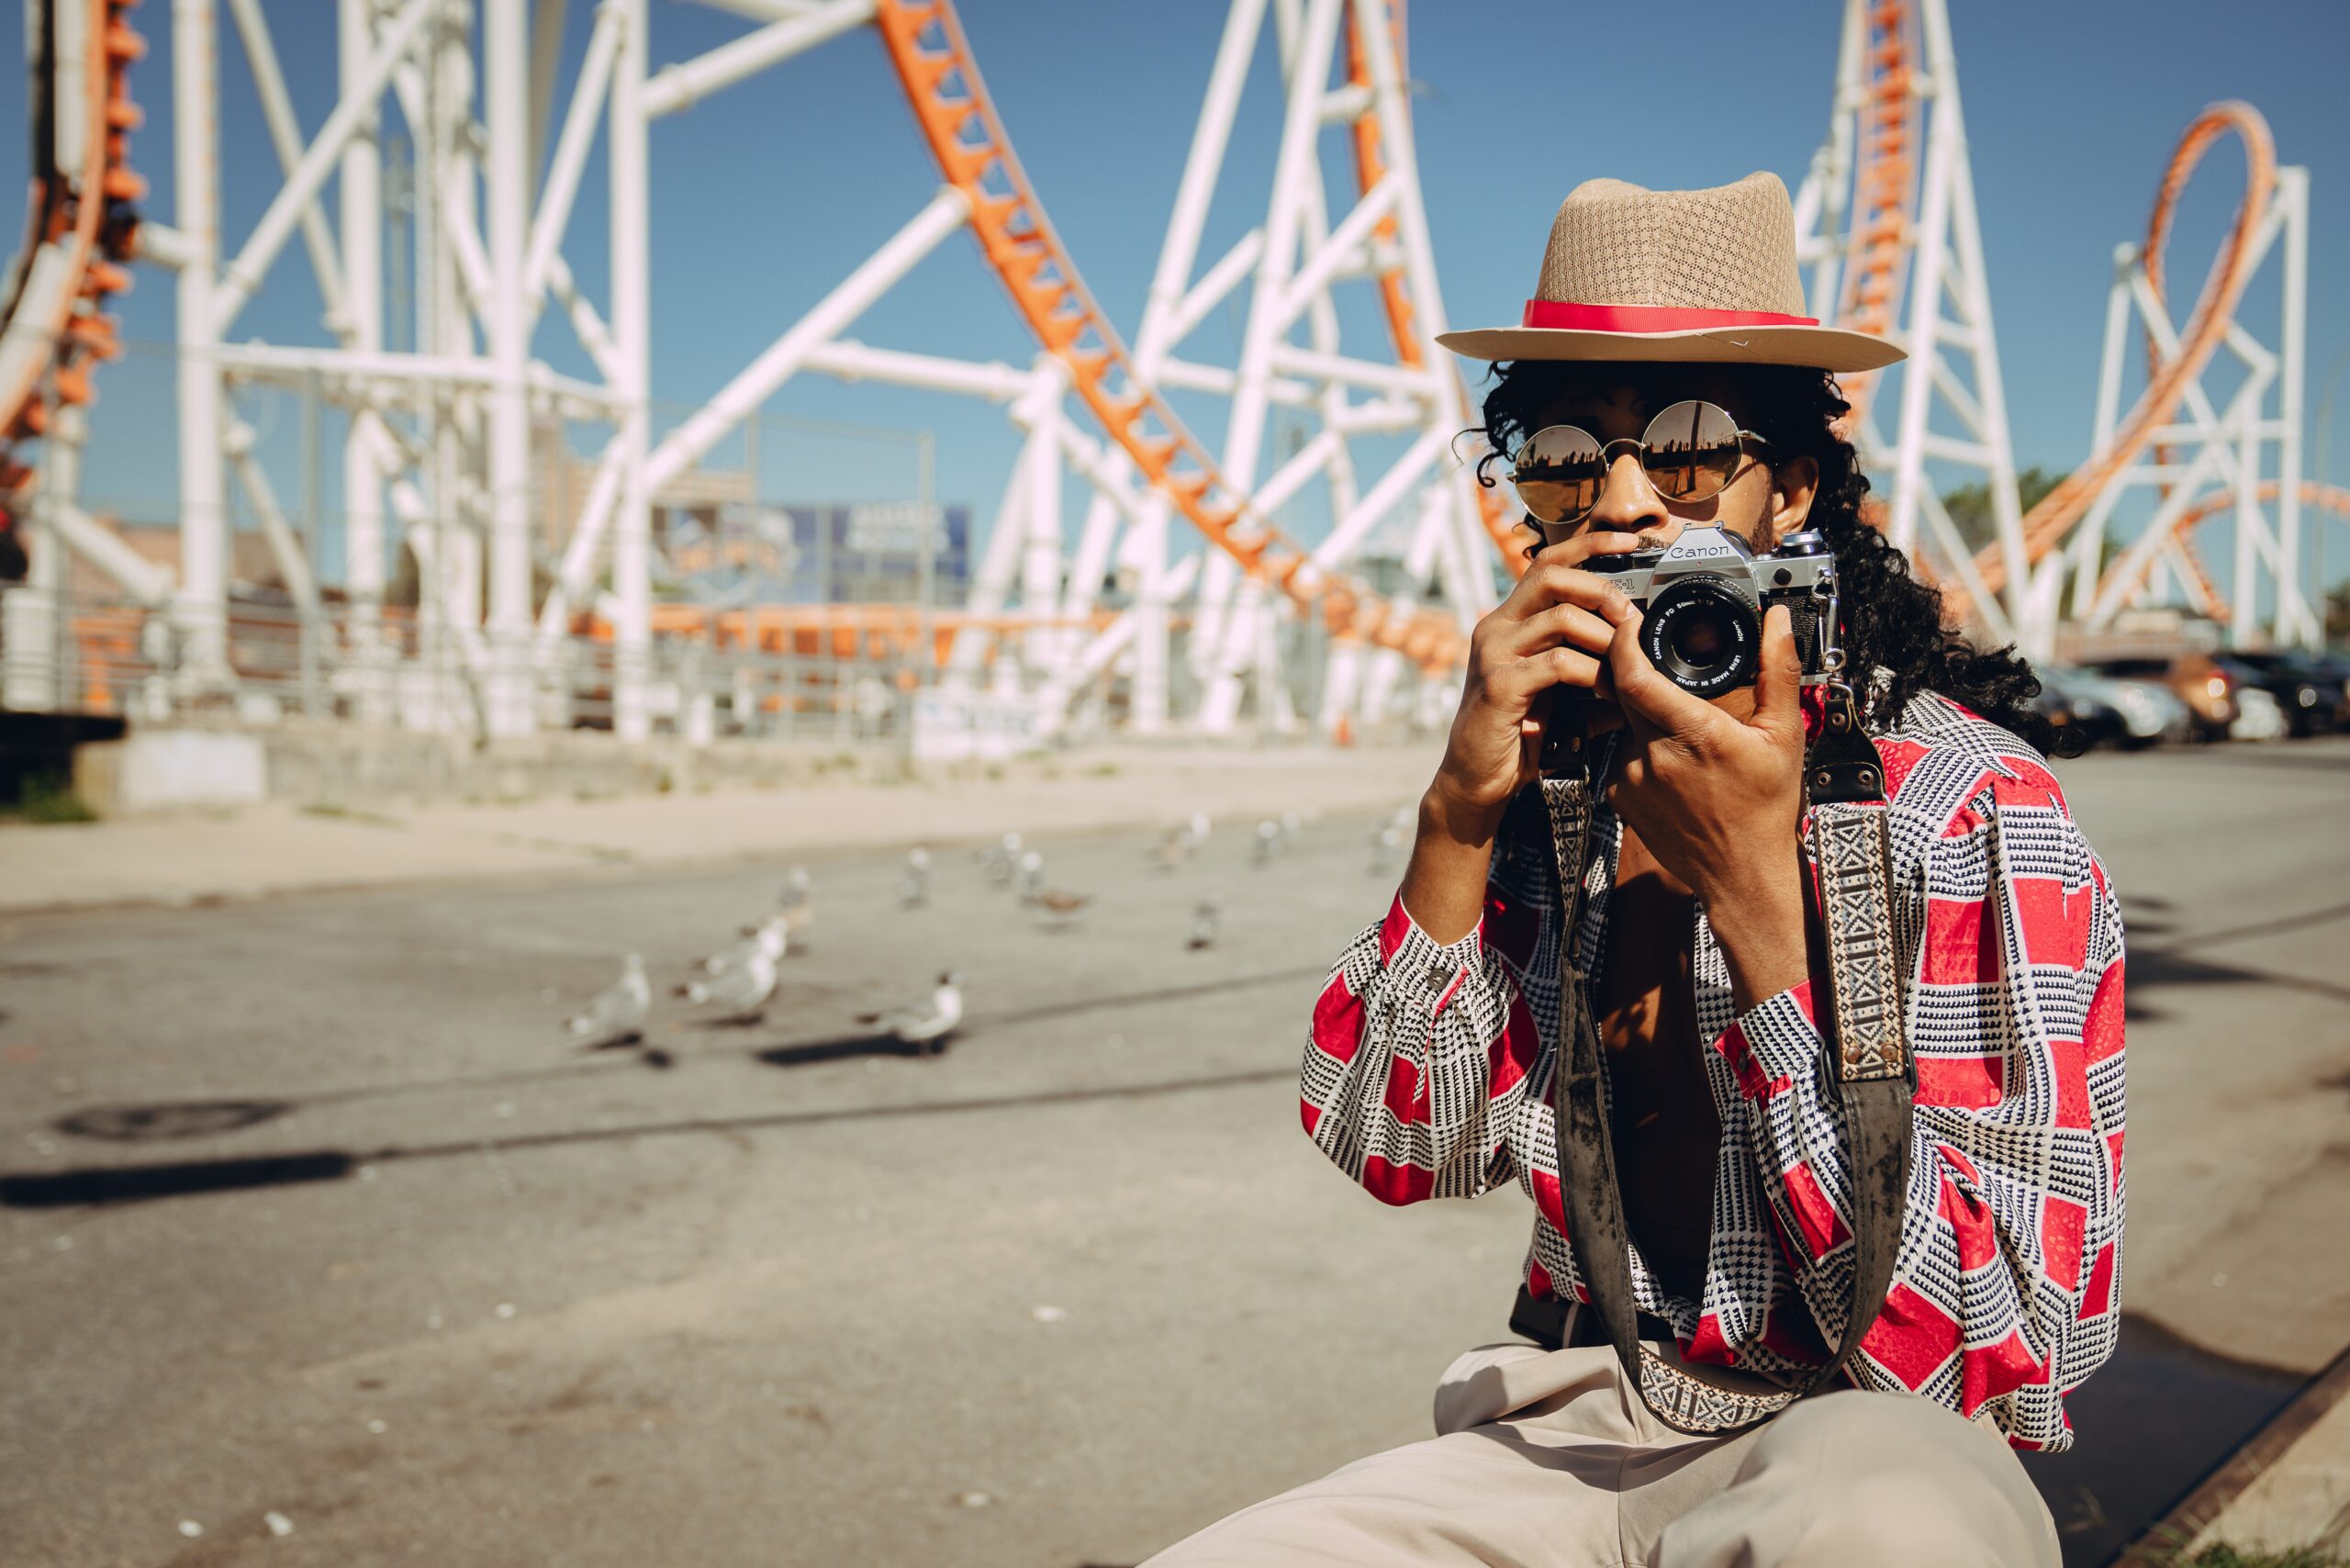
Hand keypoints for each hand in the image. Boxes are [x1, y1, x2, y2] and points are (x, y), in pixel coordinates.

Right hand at [1425, 531, 1646, 842]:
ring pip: (1561, 618)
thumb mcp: (1560, 693)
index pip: (1546, 563)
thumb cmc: (1520, 737)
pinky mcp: (1499, 685)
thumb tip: (1643, 658)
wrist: (1478, 782)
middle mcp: (1495, 628)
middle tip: (1632, 618)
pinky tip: (1607, 693)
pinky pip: (1558, 663)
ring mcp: (1493, 654)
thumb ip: (1591, 668)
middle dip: (1601, 589)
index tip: (1629, 541)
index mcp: (1509, 622)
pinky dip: (1591, 674)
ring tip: (1627, 666)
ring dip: (1605, 639)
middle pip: (1551, 576)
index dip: (1588, 545)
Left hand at [1604, 603, 1810, 1008]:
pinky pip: (1620, 753)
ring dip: (1643, 712)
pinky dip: (1640, 746)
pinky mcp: (1618, 797)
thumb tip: (1779, 621)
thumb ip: (1777, 671)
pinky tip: (1671, 760)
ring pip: (1623, 722)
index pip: (1634, 674)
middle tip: (1652, 652)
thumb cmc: (1766, 809)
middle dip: (1634, 666)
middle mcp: (1652, 754)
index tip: (1631, 619)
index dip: (1625, 639)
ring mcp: (1629, 777)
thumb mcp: (1785, 735)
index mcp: (1693, 732)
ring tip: (1682, 727)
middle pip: (1622, 690)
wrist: (1741, 875)